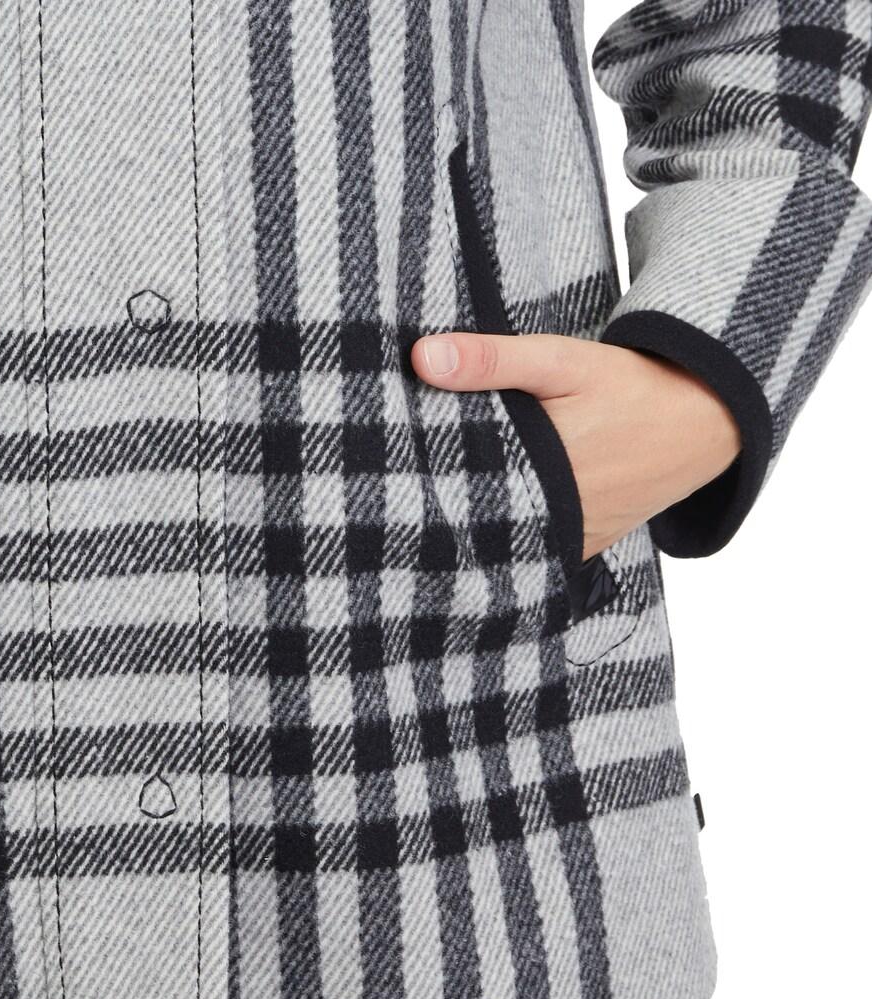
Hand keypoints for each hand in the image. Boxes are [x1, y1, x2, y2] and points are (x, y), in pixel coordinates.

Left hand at [410, 331, 741, 561]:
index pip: (461, 492)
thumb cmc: (629, 386)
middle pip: (478, 523)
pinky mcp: (584, 546)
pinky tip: (480, 528)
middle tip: (393, 505)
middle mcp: (557, 516)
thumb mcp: (561, 361)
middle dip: (441, 514)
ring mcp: (573, 539)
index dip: (422, 492)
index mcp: (544, 470)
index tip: (385, 486)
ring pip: (505, 543)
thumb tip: (423, 358)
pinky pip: (536, 551)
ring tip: (424, 519)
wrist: (701, 421)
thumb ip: (492, 360)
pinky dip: (509, 541)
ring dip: (474, 530)